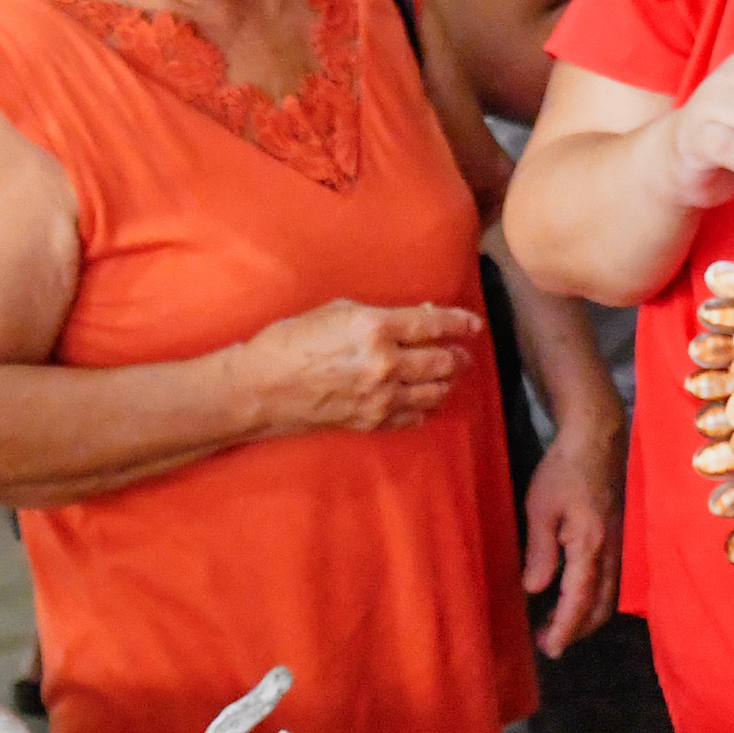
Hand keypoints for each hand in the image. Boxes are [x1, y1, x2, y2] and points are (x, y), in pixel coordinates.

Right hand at [233, 300, 482, 434]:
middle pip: (441, 361)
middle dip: (457, 356)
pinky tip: (424, 401)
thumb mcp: (335, 311)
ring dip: (446, 382)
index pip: (432, 324)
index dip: (458, 323)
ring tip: (449, 375)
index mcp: (375, 328)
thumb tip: (418, 318)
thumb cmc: (289, 341)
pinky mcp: (372, 421)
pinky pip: (413, 416)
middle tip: (463, 354)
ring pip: (434, 392)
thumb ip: (380, 315)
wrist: (259, 389)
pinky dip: (424, 407)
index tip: (474, 325)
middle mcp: (384, 364)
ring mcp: (380, 397)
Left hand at [522, 412, 624, 656]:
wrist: (596, 439)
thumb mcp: (540, 509)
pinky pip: (612, 580)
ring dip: (586, 616)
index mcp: (590, 546)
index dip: (565, 628)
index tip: (550, 649)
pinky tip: (575, 595)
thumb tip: (535, 590)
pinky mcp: (620, 538)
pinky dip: (594, 599)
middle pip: (600, 606)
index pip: (579, 599)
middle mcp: (611, 552)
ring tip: (557, 624)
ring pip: (609, 596)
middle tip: (548, 642)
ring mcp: (620, 545)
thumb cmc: (563, 470)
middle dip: (576, 629)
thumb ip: (540, 552)